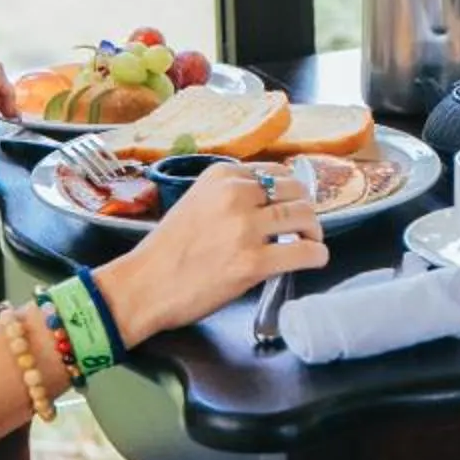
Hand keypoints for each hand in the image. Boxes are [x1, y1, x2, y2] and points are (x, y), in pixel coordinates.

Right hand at [104, 164, 329, 337]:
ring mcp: (245, 228)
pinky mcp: (253, 262)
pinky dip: (317, 256)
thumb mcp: (196, 203)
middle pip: (296, 192)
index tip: (292, 206)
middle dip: (305, 210)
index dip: (291, 192)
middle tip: (304, 228)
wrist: (142, 287)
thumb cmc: (167, 251)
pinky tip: (314, 260)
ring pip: (304, 217)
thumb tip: (272, 202)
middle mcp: (235, 195)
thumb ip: (230, 196)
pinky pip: (304, 252)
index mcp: (221, 176)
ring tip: (309, 243)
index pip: (277, 172)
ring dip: (314, 232)